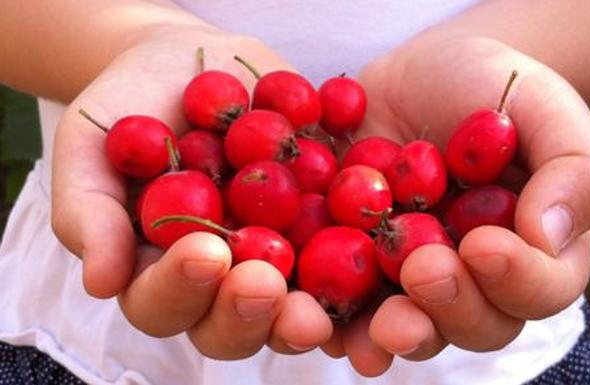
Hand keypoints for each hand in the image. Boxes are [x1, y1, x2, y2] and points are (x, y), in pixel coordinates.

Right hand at [51, 28, 331, 358]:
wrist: (195, 66)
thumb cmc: (132, 109)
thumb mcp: (93, 149)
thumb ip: (90, 214)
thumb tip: (100, 283)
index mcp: (162, 272)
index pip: (164, 305)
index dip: (181, 291)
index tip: (202, 251)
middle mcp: (224, 279)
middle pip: (235, 325)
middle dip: (248, 311)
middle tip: (262, 280)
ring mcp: (278, 258)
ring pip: (294, 306)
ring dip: (307, 307)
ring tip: (320, 288)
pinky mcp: (322, 226)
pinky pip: (346, 250)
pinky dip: (361, 252)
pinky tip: (373, 234)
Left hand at [332, 35, 589, 375]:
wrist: (415, 74)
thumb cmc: (488, 85)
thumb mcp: (541, 107)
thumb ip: (571, 168)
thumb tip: (547, 237)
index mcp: (529, 249)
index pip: (537, 287)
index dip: (515, 279)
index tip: (483, 245)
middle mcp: (473, 276)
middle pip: (472, 322)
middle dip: (448, 307)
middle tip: (424, 270)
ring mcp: (411, 274)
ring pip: (409, 325)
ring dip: (389, 333)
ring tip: (374, 328)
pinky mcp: (358, 261)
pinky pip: (345, 298)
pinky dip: (331, 313)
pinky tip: (314, 315)